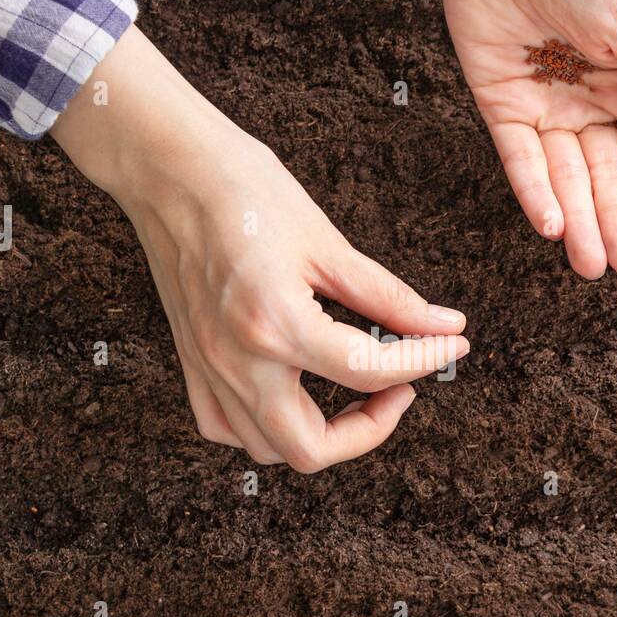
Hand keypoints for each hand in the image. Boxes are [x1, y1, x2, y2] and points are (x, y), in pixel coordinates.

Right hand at [52, 27, 469, 471]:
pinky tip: (294, 392)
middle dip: (369, 429)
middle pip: (312, 448)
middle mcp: (237, 360)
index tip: (449, 346)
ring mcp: (208, 368)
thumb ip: (389, 297)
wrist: (167, 168)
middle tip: (398, 387)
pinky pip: (225, 428)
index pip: (368, 371)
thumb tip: (444, 327)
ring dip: (320, 434)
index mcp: (275, 323)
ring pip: (268, 448)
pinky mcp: (191, 364)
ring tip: (353, 388)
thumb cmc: (242, 190)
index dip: (423, 362)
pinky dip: (266, 427)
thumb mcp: (327, 241)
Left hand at [435, 0, 616, 277]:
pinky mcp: (501, 107)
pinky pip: (520, 160)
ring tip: (590, 265)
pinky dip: (536, 194)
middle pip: (607, 175)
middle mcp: (592, 102)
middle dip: (615, 221)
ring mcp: (546, 107)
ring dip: (578, 221)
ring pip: (566, 178)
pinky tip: (554, 228)